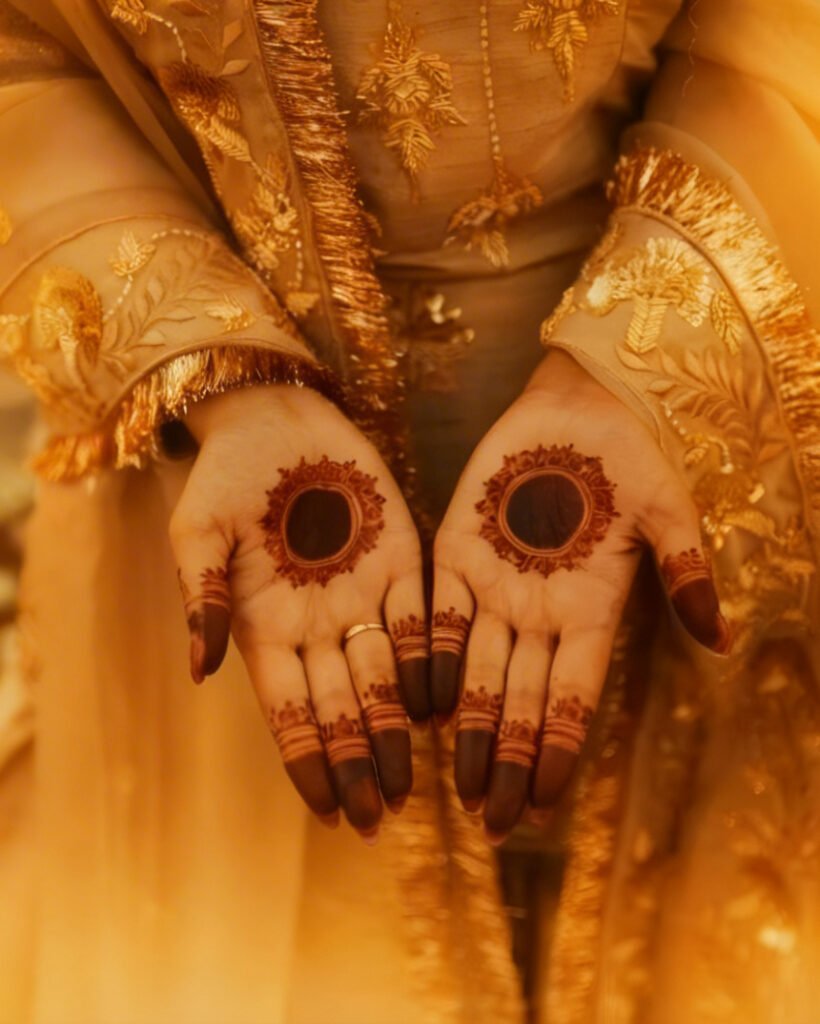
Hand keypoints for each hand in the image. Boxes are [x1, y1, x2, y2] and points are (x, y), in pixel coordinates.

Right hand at [169, 384, 429, 841]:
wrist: (275, 416)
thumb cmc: (226, 476)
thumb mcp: (199, 533)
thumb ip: (203, 596)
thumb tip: (198, 669)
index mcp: (267, 626)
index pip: (290, 710)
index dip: (309, 760)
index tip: (330, 813)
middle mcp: (319, 623)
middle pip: (342, 707)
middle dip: (358, 763)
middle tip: (381, 818)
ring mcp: (363, 593)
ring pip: (384, 677)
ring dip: (395, 731)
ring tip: (412, 784)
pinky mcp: (401, 558)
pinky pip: (421, 619)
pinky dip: (429, 662)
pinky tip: (443, 706)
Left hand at [433, 351, 730, 841]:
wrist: (579, 405)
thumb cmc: (630, 456)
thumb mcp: (665, 510)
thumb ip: (685, 570)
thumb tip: (722, 638)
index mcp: (590, 609)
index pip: (575, 697)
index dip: (560, 750)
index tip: (545, 803)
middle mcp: (538, 611)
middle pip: (522, 702)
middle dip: (510, 761)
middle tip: (492, 822)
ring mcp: (493, 585)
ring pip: (476, 672)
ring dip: (468, 729)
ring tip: (457, 787)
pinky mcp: (453, 552)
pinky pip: (436, 616)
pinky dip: (425, 660)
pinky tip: (415, 706)